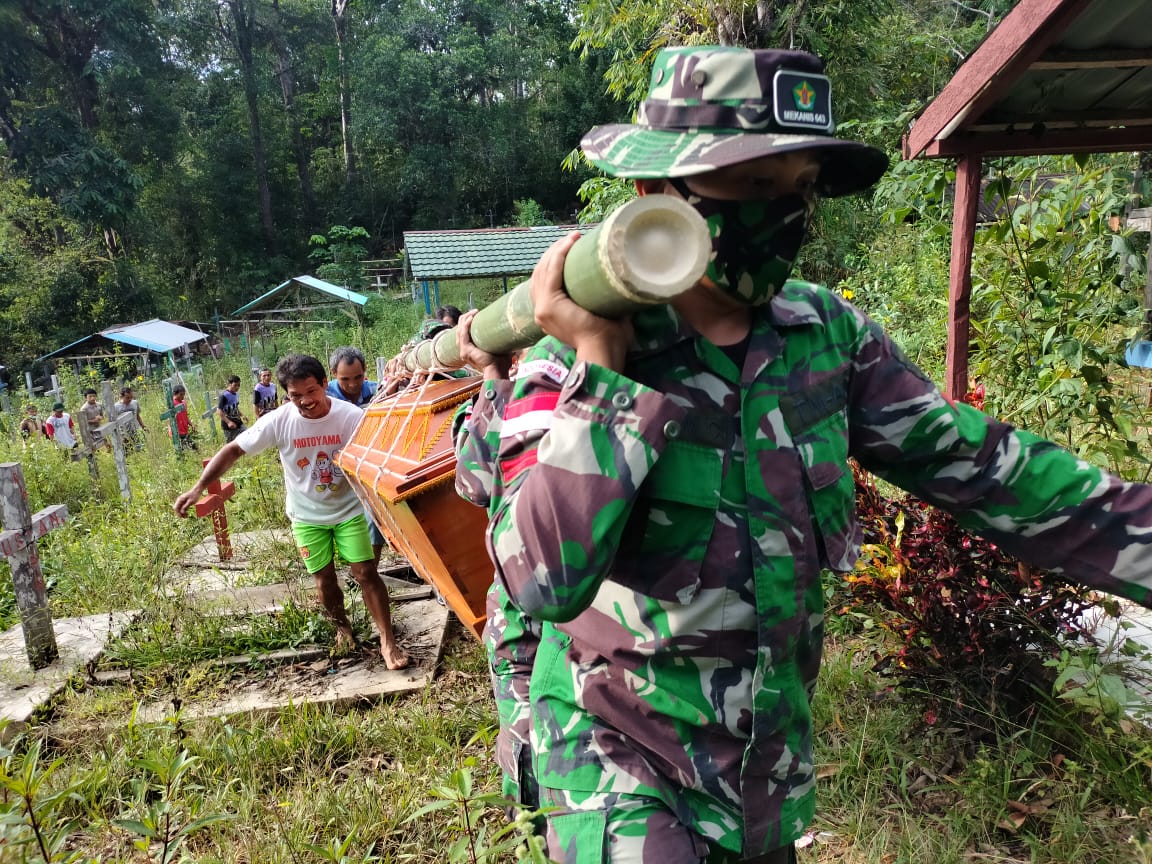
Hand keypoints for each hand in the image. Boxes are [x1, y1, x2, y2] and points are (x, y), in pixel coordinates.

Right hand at [173, 485, 202, 516]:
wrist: (197, 490)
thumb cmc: (194, 496)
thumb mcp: (190, 502)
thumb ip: (185, 507)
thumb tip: (181, 512)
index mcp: (180, 500)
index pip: (176, 508)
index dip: (178, 513)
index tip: (181, 517)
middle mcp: (179, 500)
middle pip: (177, 509)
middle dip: (179, 514)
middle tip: (184, 518)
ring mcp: (181, 501)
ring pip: (179, 509)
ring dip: (182, 513)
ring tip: (186, 517)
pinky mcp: (184, 502)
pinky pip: (182, 508)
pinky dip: (184, 511)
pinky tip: (187, 514)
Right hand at [456, 309, 511, 378]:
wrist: (498, 371)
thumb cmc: (500, 363)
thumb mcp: (500, 348)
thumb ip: (502, 340)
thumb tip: (512, 332)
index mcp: (471, 350)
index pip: (464, 333)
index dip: (468, 322)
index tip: (477, 314)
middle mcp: (465, 350)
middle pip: (459, 330)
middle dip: (466, 318)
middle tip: (475, 311)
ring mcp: (464, 351)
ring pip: (459, 330)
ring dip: (465, 319)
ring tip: (474, 312)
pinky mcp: (465, 351)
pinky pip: (463, 334)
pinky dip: (466, 325)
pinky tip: (471, 318)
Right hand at [530, 232, 631, 370]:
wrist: (604, 350)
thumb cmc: (608, 338)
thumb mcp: (600, 314)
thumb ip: (603, 299)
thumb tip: (621, 281)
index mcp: (549, 315)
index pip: (544, 282)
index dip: (554, 262)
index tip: (570, 248)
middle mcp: (540, 311)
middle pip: (541, 273)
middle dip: (554, 252)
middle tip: (572, 239)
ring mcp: (542, 308)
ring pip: (544, 269)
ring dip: (557, 250)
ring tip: (572, 238)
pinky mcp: (549, 304)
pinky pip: (550, 272)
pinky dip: (559, 255)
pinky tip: (569, 243)